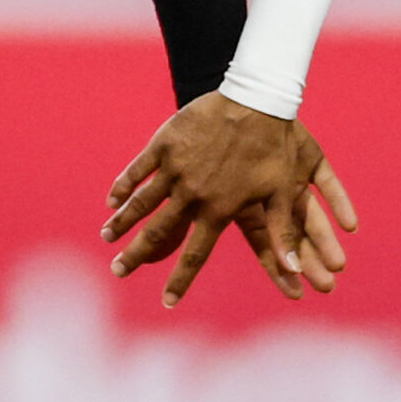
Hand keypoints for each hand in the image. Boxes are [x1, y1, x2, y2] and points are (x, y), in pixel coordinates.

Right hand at [101, 91, 357, 307]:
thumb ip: (283, 233)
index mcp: (219, 210)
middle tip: (117, 273)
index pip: (195, 255)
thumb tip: (294, 272)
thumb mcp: (282, 192)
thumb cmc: (275, 147)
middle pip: (158, 233)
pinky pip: (139, 169)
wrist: (256, 98)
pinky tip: (111, 200)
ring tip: (106, 238)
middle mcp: (192, 195)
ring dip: (123, 222)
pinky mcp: (166, 144)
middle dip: (136, 255)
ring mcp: (176, 169)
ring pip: (142, 203)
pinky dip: (123, 185)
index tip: (168, 302)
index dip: (180, 281)